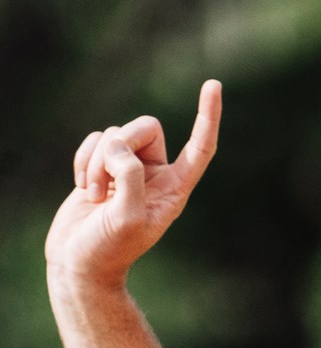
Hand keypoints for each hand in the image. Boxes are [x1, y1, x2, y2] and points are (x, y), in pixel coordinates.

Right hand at [45, 79, 221, 287]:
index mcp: (175, 189)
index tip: (213, 84)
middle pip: (146, 127)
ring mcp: (128, 169)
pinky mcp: (102, 166)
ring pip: (115, 133)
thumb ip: (130, 177)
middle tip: (107, 182)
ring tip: (96, 195)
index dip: (207, 117)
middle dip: (121, 144)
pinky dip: (83, 159)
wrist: (79, 263)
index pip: (199, 149)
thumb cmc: (109, 248)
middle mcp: (155, 175)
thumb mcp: (127, 217)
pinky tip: (84, 188)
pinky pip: (94, 139)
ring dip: (98, 161)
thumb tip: (119, 146)